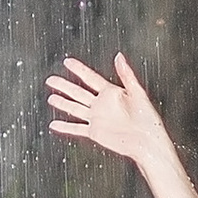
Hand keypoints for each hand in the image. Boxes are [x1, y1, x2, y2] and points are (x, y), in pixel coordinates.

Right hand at [48, 50, 176, 175]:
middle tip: (51, 79)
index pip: (90, 77)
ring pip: (75, 108)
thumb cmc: (147, 118)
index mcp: (111, 93)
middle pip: (78, 92)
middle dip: (64, 85)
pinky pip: (77, 129)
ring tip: (51, 98)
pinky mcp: (95, 132)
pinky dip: (65, 127)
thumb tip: (119, 56)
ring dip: (62, 103)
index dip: (79, 69)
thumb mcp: (137, 92)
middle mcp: (102, 104)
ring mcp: (97, 118)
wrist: (146, 141)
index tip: (67, 62)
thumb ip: (126, 74)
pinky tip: (54, 124)